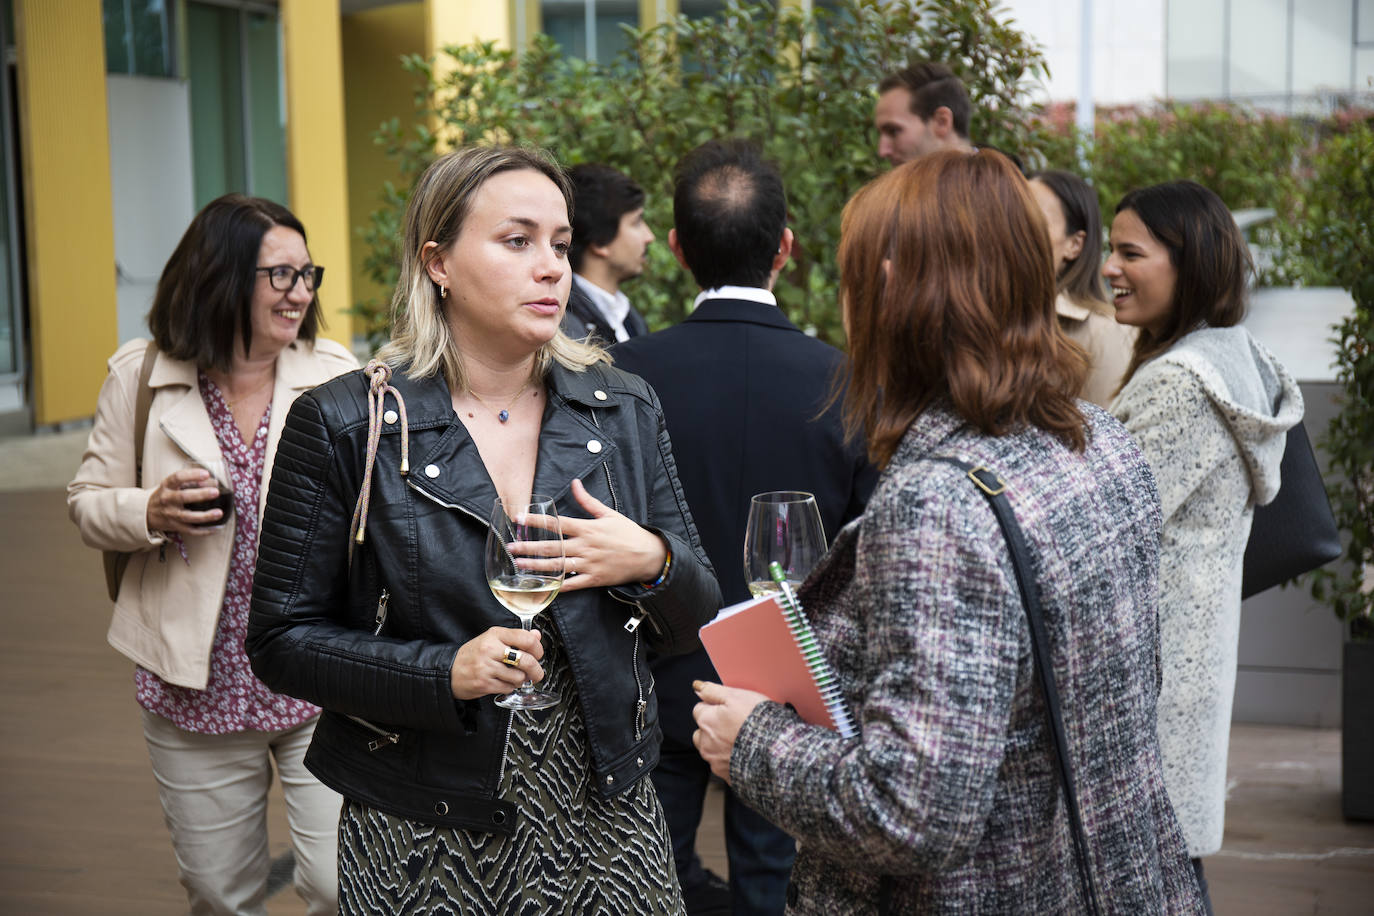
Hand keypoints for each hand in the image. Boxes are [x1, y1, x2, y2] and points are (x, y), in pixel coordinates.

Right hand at [145, 467, 224, 535]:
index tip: (206, 474)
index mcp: (167, 486)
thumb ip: (192, 481)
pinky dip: (204, 531)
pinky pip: (190, 530)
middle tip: (215, 492)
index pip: (178, 478)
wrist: (146, 511)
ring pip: (187, 517)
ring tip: (219, 513)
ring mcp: (170, 514)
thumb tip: (214, 482)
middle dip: (200, 495)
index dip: (192, 475)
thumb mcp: (172, 485)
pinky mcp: (175, 526)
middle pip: (183, 497)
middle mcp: (167, 499)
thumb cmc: (165, 495)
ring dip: (205, 516)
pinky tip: (216, 528)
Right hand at [449, 626, 545, 699]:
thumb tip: (536, 635)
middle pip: (526, 660)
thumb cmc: (473, 655)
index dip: (538, 649)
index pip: (526, 639)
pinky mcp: (484, 684)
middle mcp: (490, 649)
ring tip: (514, 677)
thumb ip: (516, 637)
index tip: (538, 654)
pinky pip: (508, 688)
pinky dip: (510, 687)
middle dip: (536, 670)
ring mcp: (486, 667)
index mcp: (495, 635)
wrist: (449, 671)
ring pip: (519, 677)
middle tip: (537, 673)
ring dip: (521, 680)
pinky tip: (504, 682)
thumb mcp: (492, 639)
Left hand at [516, 478, 666, 591]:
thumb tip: (575, 483)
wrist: (648, 555)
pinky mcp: (594, 579)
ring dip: (537, 566)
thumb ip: (588, 501)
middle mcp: (585, 546)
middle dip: (529, 547)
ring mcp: (589, 564)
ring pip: (558, 566)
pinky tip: (543, 587)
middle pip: (552, 547)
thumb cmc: (628, 533)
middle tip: (511, 547)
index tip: (519, 519)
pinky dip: (558, 586)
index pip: (556, 523)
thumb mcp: (609, 513)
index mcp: (587, 528)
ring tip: (520, 566)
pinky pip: (573, 584)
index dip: (536, 520)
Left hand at [691, 680, 768, 784]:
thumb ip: (713, 691)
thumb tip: (698, 687)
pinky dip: (729, 760)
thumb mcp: (736, 696)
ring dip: (719, 745)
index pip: (700, 709)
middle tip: (735, 725)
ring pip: (710, 750)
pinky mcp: (725, 775)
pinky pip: (722, 765)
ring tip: (740, 741)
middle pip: (701, 731)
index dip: (715, 707)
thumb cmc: (757, 721)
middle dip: (713, 728)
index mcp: (706, 721)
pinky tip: (744, 754)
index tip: (729, 709)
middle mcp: (705, 742)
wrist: (774, 752)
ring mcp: (714, 761)